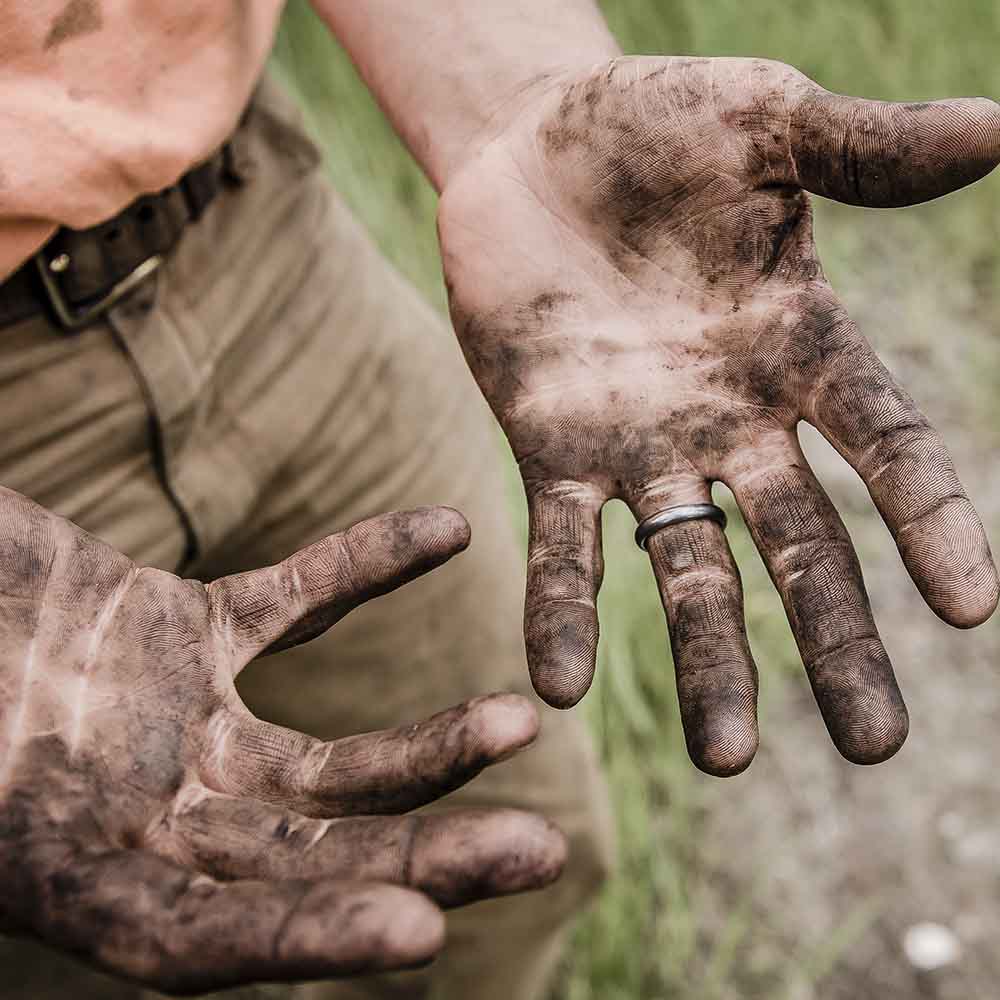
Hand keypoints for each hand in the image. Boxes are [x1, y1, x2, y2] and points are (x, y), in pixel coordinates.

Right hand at [0, 489, 563, 993]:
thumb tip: (29, 847)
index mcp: (68, 871)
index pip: (205, 938)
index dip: (306, 940)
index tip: (421, 936)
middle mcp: (143, 814)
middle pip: (308, 856)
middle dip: (423, 859)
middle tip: (543, 853)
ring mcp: (174, 724)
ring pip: (328, 756)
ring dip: (426, 742)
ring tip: (519, 720)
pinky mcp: (184, 629)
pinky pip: (297, 599)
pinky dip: (367, 563)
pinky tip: (447, 527)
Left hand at [439, 56, 999, 774]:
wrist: (528, 143)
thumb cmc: (653, 125)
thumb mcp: (763, 123)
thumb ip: (863, 149)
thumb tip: (999, 127)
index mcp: (798, 346)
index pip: (886, 444)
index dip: (931, 520)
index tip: (973, 607)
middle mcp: (729, 417)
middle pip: (799, 544)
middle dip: (834, 641)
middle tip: (873, 748)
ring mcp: (638, 444)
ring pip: (685, 568)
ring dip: (706, 660)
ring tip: (721, 760)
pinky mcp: (547, 448)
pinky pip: (560, 544)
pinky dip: (562, 610)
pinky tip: (560, 686)